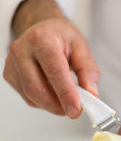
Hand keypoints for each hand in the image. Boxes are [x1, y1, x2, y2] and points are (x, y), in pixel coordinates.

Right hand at [3, 0, 99, 117]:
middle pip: (37, 88)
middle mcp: (22, 50)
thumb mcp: (82, 48)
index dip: (66, 93)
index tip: (76, 109)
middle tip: (75, 111)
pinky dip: (44, 102)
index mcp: (42, 39)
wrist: (44, 30)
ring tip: (67, 100)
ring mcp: (12, 63)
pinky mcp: (9, 75)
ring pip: (31, 96)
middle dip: (58, 105)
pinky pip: (27, 97)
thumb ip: (88, 71)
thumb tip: (91, 93)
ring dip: (52, 105)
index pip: (54, 71)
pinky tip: (53, 93)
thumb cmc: (62, 38)